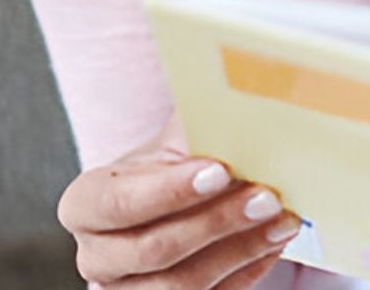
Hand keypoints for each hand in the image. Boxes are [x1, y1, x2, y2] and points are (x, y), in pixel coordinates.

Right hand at [59, 115, 298, 288]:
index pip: (117, 204)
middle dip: (216, 223)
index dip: (169, 192)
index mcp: (87, 204)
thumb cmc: (175, 167)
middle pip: (152, 250)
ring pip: (182, 285)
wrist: (178, 205)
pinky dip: (246, 271)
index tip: (221, 170)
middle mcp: (98, 256)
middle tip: (266, 197)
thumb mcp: (177, 141)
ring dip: (240, 250)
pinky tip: (274, 242)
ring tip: (282, 220)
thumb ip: (200, 124)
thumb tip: (243, 99)